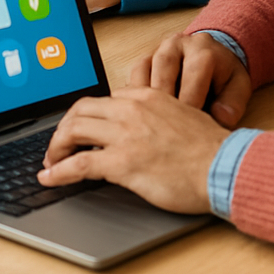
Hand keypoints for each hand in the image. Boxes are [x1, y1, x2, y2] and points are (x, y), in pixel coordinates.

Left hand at [39, 86, 228, 212]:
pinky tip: (49, 177)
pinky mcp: (122, 162)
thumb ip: (155, 114)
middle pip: (80, 110)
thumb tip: (140, 126)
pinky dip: (58, 170)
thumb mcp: (181, 114)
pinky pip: (79, 163)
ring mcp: (123, 135)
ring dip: (56, 146)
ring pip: (73, 131)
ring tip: (51, 161)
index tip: (79, 129)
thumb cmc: (210, 148)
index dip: (86, 116)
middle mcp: (129, 110)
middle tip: (58, 144)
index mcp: (143, 96)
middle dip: (63, 127)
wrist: (225, 166)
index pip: (102, 100)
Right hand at [129, 31, 251, 127]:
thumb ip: (233, 103)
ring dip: (145, 95)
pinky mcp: (146, 56)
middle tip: (164, 126)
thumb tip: (220, 118)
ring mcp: (158, 48)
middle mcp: (177, 43)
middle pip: (163, 66)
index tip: (188, 127)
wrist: (212, 54)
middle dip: (163, 98)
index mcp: (203, 50)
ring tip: (150, 120)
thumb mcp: (238, 87)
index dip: (190, 101)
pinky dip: (134, 91)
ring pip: (144, 67)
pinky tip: (140, 111)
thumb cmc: (224, 75)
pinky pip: (134, 71)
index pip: (193, 74)